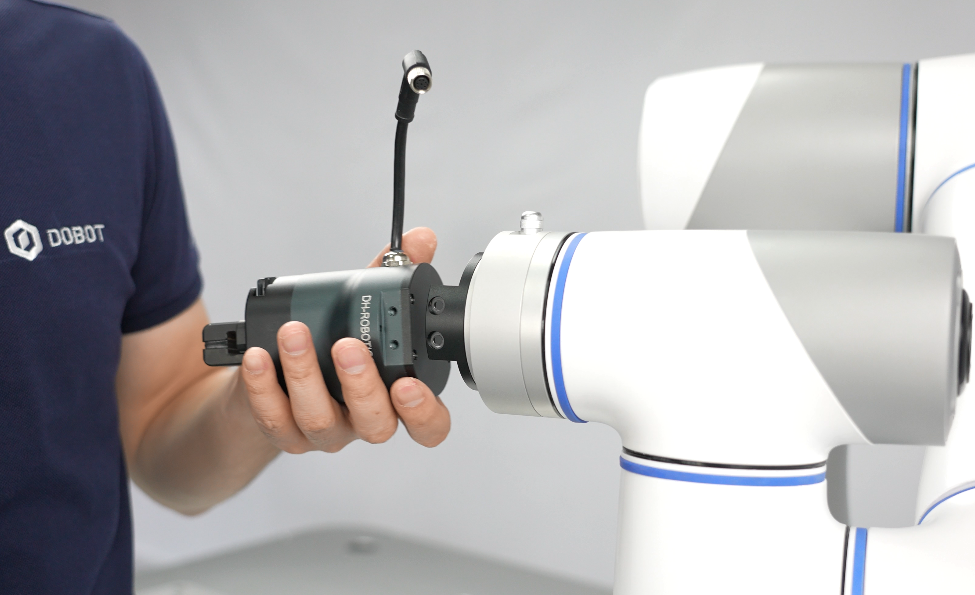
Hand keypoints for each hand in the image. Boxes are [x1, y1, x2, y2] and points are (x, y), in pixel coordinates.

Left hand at [239, 227, 449, 452]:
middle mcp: (363, 420)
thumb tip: (420, 240)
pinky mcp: (283, 432)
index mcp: (394, 397)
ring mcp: (324, 431)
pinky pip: (274, 417)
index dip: (423, 411)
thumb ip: (390, 276)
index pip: (429, 424)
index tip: (409, 384)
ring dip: (305, 374)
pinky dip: (263, 385)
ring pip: (320, 418)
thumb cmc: (328, 348)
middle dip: (361, 385)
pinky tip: (259, 355)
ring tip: (294, 332)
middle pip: (376, 424)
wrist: (271, 385)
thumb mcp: (362, 310)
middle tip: (347, 346)